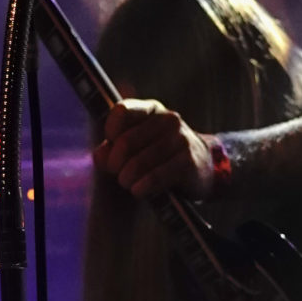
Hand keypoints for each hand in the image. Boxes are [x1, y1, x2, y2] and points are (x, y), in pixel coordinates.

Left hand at [93, 99, 215, 199]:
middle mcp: (168, 120)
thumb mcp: (138, 144)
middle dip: (115, 163)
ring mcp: (180, 140)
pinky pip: (155, 177)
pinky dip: (141, 188)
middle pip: (126, 142)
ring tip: (127, 184)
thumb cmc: (160, 154)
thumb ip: (114, 147)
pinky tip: (138, 191)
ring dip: (127, 179)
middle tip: (116, 174)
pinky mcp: (188, 162)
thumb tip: (100, 157)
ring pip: (139, 163)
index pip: (122, 111)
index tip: (110, 146)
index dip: (110, 131)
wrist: (201, 166)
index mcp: (152, 109)